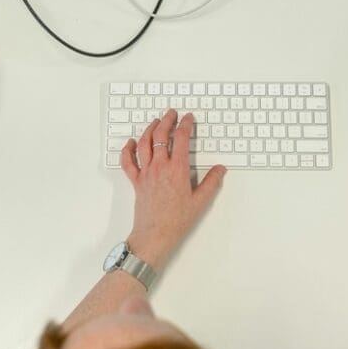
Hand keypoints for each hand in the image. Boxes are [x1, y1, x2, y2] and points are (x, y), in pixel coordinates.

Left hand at [120, 109, 226, 270]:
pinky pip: (128, 162)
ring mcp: (146, 173)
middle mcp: (160, 167)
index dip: (185, 125)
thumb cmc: (177, 220)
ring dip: (149, 129)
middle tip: (172, 113)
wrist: (155, 235)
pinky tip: (131, 142)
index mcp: (177, 169)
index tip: (188, 118)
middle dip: (167, 120)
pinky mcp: (136, 181)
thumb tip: (220, 169)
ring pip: (144, 144)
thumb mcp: (200, 202)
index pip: (181, 139)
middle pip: (160, 136)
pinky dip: (128, 149)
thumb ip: (211, 182)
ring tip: (155, 122)